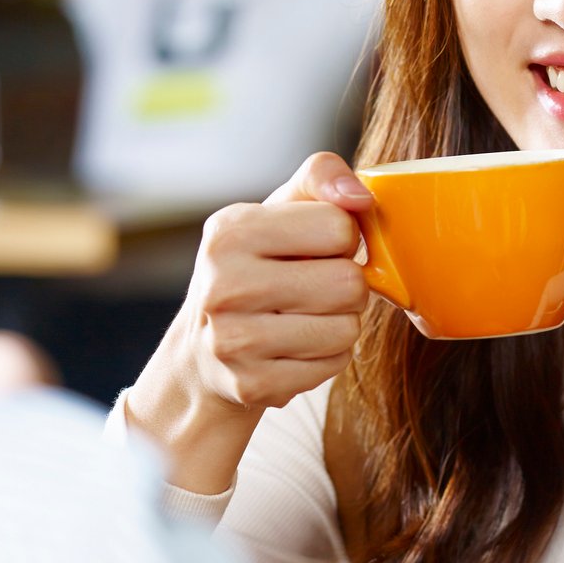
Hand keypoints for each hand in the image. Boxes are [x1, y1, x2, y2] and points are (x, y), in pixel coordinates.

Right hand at [121, 153, 373, 492]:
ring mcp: (233, 341)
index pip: (339, 226)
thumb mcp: (279, 210)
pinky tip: (297, 348)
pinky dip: (328, 357)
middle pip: (348, 283)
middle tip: (317, 288)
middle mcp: (223, 285)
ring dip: (341, 323)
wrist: (204, 350)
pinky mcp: (252, 384)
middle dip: (347, 285)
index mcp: (230, 231)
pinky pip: (334, 365)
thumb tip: (359, 195)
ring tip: (306, 317)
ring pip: (347, 328)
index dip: (341, 238)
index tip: (314, 250)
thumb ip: (321, 177)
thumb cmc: (257, 266)